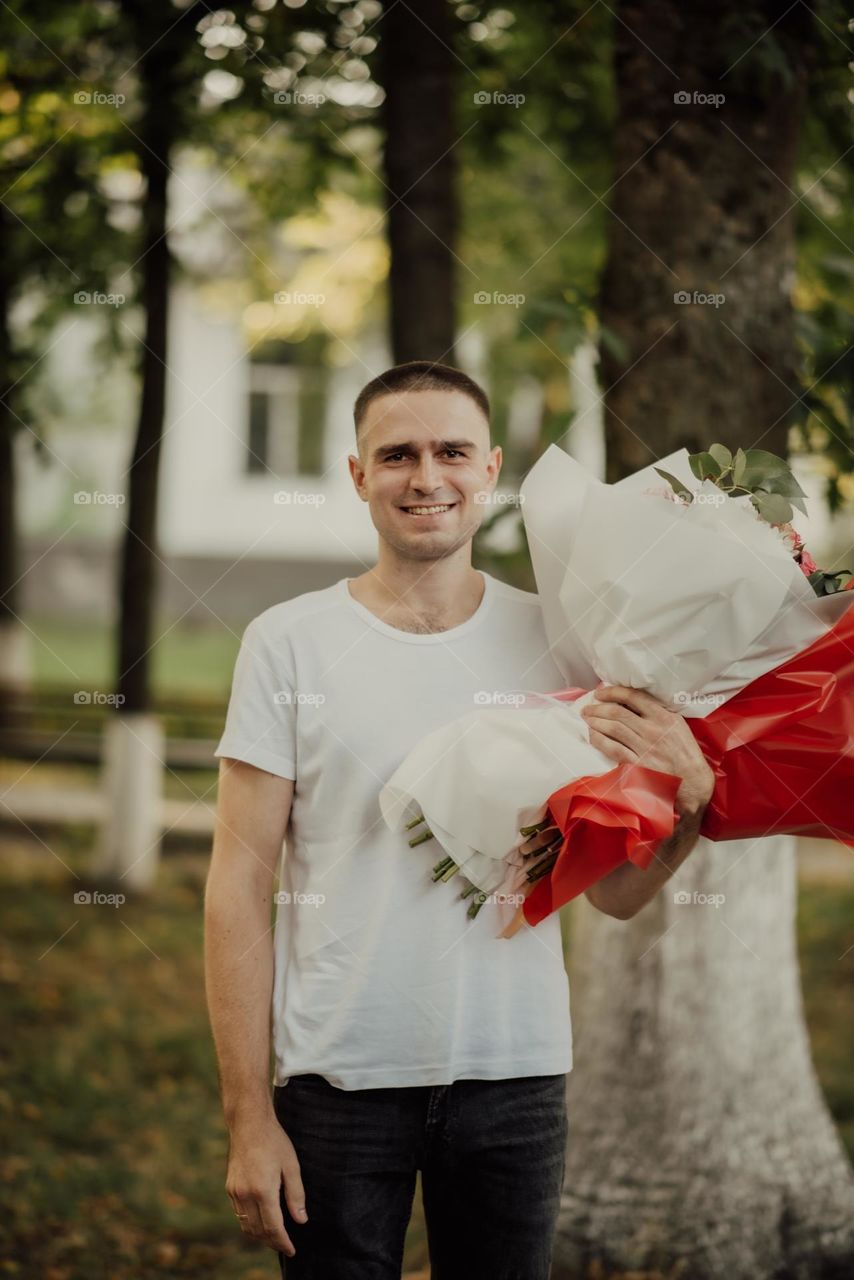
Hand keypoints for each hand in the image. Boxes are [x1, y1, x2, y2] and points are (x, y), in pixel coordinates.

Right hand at [225, 1108, 307, 1255]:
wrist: (249, 1124)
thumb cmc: (274, 1141)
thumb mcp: (292, 1165)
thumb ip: (296, 1195)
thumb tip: (301, 1220)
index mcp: (263, 1190)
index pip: (274, 1227)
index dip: (283, 1242)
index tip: (292, 1250)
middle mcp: (245, 1195)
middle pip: (258, 1231)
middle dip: (272, 1242)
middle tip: (285, 1246)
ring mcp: (235, 1192)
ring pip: (246, 1225)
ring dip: (260, 1235)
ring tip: (274, 1237)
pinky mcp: (230, 1187)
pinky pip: (239, 1214)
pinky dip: (250, 1223)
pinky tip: (260, 1220)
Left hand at [581, 684, 714, 816]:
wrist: (692, 781)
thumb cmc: (685, 752)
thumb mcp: (678, 725)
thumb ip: (658, 712)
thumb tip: (631, 701)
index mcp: (664, 717)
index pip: (633, 697)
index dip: (613, 692)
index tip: (601, 692)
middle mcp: (653, 730)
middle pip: (618, 712)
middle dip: (598, 708)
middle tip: (588, 707)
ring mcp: (644, 748)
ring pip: (612, 729)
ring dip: (595, 722)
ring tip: (586, 719)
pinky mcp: (637, 764)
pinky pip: (612, 749)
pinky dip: (599, 740)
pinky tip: (592, 735)